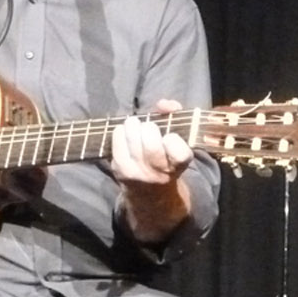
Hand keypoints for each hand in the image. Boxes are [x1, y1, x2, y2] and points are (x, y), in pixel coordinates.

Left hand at [111, 99, 194, 244]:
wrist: (151, 192)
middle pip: (151, 145)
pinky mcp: (121, 170)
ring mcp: (139, 173)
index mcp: (178, 165)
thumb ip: (174, 116)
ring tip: (134, 124)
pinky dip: (120, 132)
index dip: (173, 140)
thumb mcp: (177, 141)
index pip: (179, 153)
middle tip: (147, 126)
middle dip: (148, 128)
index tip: (169, 137)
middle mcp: (160, 172)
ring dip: (132, 126)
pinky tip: (124, 133)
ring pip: (133, 140)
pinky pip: (118, 143)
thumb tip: (163, 103)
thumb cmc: (165, 157)